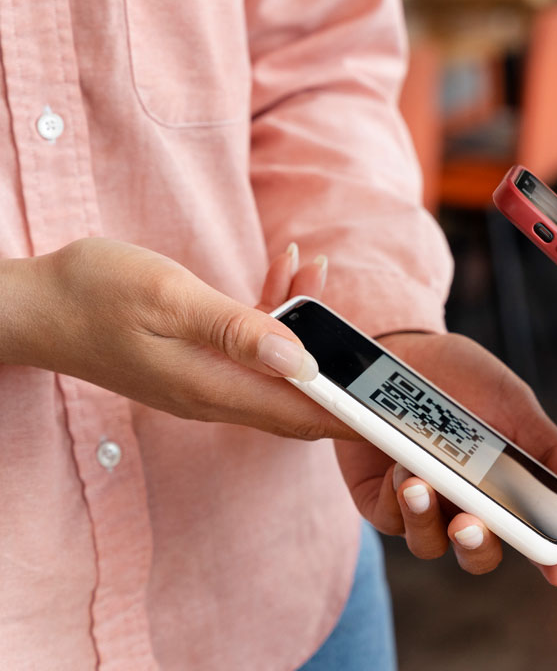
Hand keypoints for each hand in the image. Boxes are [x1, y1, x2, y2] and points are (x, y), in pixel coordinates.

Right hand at [0, 237, 354, 439]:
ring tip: (317, 267)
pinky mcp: (197, 358)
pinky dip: (274, 310)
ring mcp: (205, 378)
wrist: (32, 303)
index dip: (352, 413)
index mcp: (212, 388)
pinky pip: (251, 343)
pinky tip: (288, 267)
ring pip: (278, 363)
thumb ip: (239, 331)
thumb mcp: (171, 300)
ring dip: (307, 322)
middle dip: (341, 367)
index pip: (301, 415)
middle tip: (376, 340)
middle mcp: (214, 394)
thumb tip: (301, 361)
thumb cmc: (93, 294)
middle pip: (299, 395)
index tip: (394, 407)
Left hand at [333, 332, 556, 591]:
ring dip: (427, 519)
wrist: (400, 350)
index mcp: (509, 486)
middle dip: (478, 545)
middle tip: (469, 523)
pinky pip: (392, 520)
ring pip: (430, 544)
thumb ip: (553, 456)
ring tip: (419, 481)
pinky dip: (398, 498)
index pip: (534, 535)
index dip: (553, 561)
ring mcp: (424, 506)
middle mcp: (468, 504)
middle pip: (480, 552)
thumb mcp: (517, 405)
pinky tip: (400, 467)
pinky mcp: (381, 501)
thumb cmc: (466, 378)